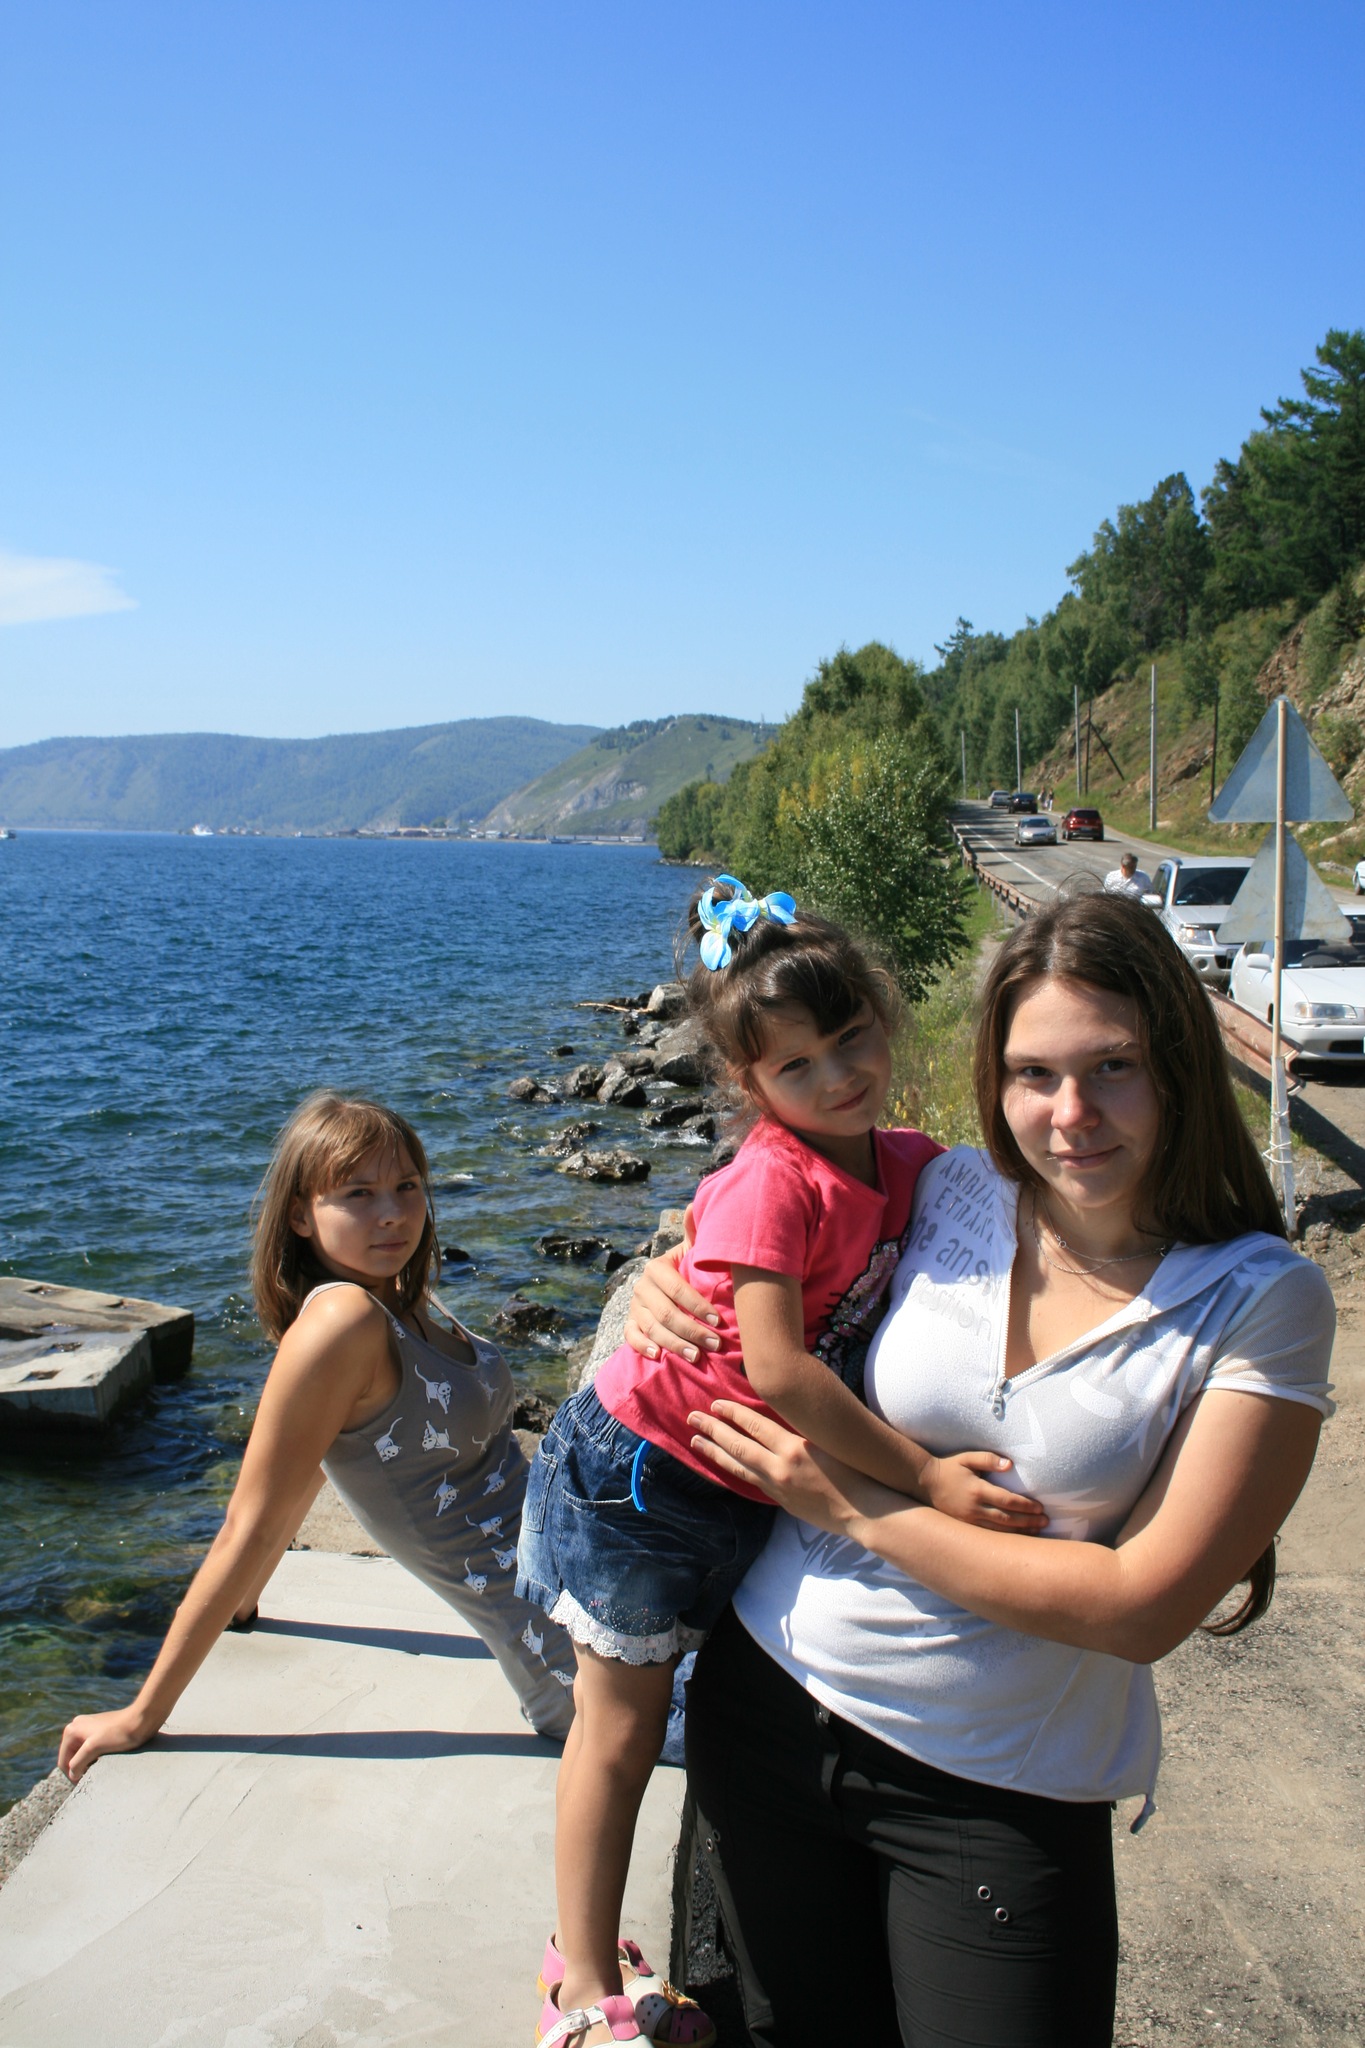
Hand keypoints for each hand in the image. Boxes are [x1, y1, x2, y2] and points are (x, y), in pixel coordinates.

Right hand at [58, 1705, 152, 1783]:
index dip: (71, 1776)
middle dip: (80, 1769)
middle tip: (93, 1777)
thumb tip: (72, 1774)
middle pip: (71, 1758)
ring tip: (101, 1768)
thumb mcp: (94, 1749)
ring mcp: (88, 1727)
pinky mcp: (99, 1730)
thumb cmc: (118, 1734)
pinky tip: (106, 1760)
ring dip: (88, 1764)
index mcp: (72, 1730)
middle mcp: (77, 1726)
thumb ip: (78, 1762)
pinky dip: (95, 1758)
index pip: (63, 1762)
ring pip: (81, 1754)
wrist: (141, 1719)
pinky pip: (91, 1749)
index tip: (84, 1784)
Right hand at [624, 1208, 720, 1362]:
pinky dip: (643, 1347)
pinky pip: (631, 1337)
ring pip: (652, 1328)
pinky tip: (659, 1356)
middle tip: (715, 1343)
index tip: (718, 1320)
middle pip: (666, 1313)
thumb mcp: (693, 1251)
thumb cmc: (691, 1269)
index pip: (677, 1289)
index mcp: (656, 1268)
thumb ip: (695, 1233)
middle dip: (692, 1330)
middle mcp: (641, 1286)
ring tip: (697, 1357)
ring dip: (675, 1344)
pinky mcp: (629, 1324)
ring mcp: (634, 1306)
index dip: (697, 1305)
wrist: (671, 1289)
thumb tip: (694, 1205)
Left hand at [689, 1399, 896, 1534]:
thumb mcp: (828, 1443)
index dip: (733, 1413)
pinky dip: (735, 1471)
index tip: (716, 1404)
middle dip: (713, 1430)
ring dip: (715, 1452)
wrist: (864, 1511)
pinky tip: (724, 1466)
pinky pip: (752, 1483)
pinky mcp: (781, 1502)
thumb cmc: (856, 1472)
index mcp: (794, 1446)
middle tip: (692, 1418)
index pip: (755, 1425)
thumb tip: (781, 1421)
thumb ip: (802, 1433)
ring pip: (739, 1466)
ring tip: (695, 1441)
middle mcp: (780, 1466)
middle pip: (738, 1444)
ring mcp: (778, 1487)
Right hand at [920, 1451, 1047, 1531]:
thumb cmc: (949, 1468)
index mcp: (977, 1490)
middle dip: (1028, 1521)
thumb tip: (1009, 1465)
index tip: (1040, 1508)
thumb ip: (989, 1459)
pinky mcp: (965, 1526)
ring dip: (1019, 1532)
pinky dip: (1004, 1537)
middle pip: (1007, 1519)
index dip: (1025, 1506)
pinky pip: (988, 1535)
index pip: (1007, 1501)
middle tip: (1045, 1521)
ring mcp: (969, 1520)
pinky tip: (1015, 1538)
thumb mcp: (967, 1458)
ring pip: (999, 1530)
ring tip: (1037, 1532)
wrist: (925, 1483)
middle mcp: (974, 1508)